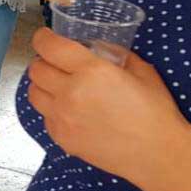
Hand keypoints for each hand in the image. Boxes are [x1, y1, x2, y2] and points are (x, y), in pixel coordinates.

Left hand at [27, 27, 185, 183]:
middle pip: (36, 70)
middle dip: (43, 61)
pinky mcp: (60, 137)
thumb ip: (114, 53)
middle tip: (55, 61)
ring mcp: (62, 118)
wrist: (157, 153)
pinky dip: (51, 108)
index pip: (50, 47)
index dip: (43, 38)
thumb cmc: (155, 112)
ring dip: (42, 84)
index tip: (44, 37)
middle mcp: (70, 93)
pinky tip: (69, 109)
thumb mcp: (142, 71)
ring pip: (33, 93)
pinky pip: (44, 116)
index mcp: (92, 72)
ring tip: (58, 84)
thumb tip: (94, 48)